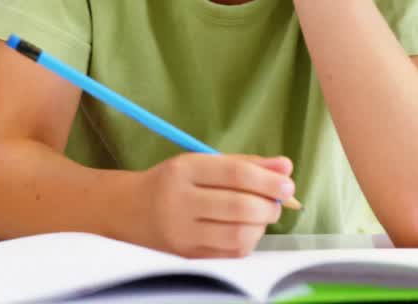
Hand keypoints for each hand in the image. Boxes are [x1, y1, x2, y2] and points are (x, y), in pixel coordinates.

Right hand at [140, 153, 293, 257]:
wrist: (130, 210)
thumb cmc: (174, 182)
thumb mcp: (202, 163)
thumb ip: (245, 164)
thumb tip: (285, 166)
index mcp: (184, 170)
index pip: (235, 174)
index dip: (268, 181)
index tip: (288, 184)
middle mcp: (180, 201)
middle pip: (239, 207)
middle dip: (269, 205)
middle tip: (277, 202)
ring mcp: (182, 232)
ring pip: (238, 234)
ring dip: (261, 226)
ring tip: (261, 216)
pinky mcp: (188, 255)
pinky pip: (231, 253)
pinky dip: (248, 241)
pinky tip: (246, 229)